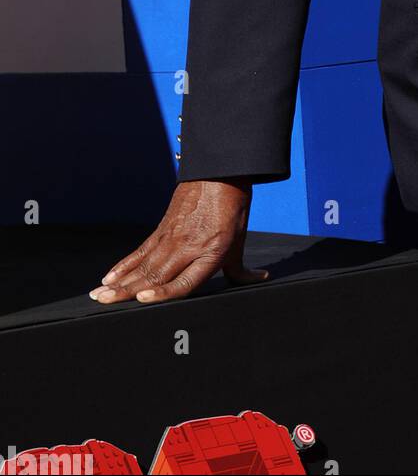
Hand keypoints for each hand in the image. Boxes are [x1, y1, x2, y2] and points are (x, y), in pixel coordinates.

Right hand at [88, 179, 268, 305]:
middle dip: (127, 291)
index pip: (184, 280)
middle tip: (104, 303)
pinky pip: (140, 250)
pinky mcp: (162, 228)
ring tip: (100, 294)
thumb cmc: (233, 208)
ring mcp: (171, 237)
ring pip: (143, 264)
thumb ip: (241, 268)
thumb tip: (260, 278)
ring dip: (119, 281)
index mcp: (210, 253)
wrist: (220, 173)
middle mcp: (187, 247)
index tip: (142, 298)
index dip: (163, 292)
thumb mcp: (240, 241)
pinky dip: (123, 264)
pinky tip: (109, 277)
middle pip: (155, 274)